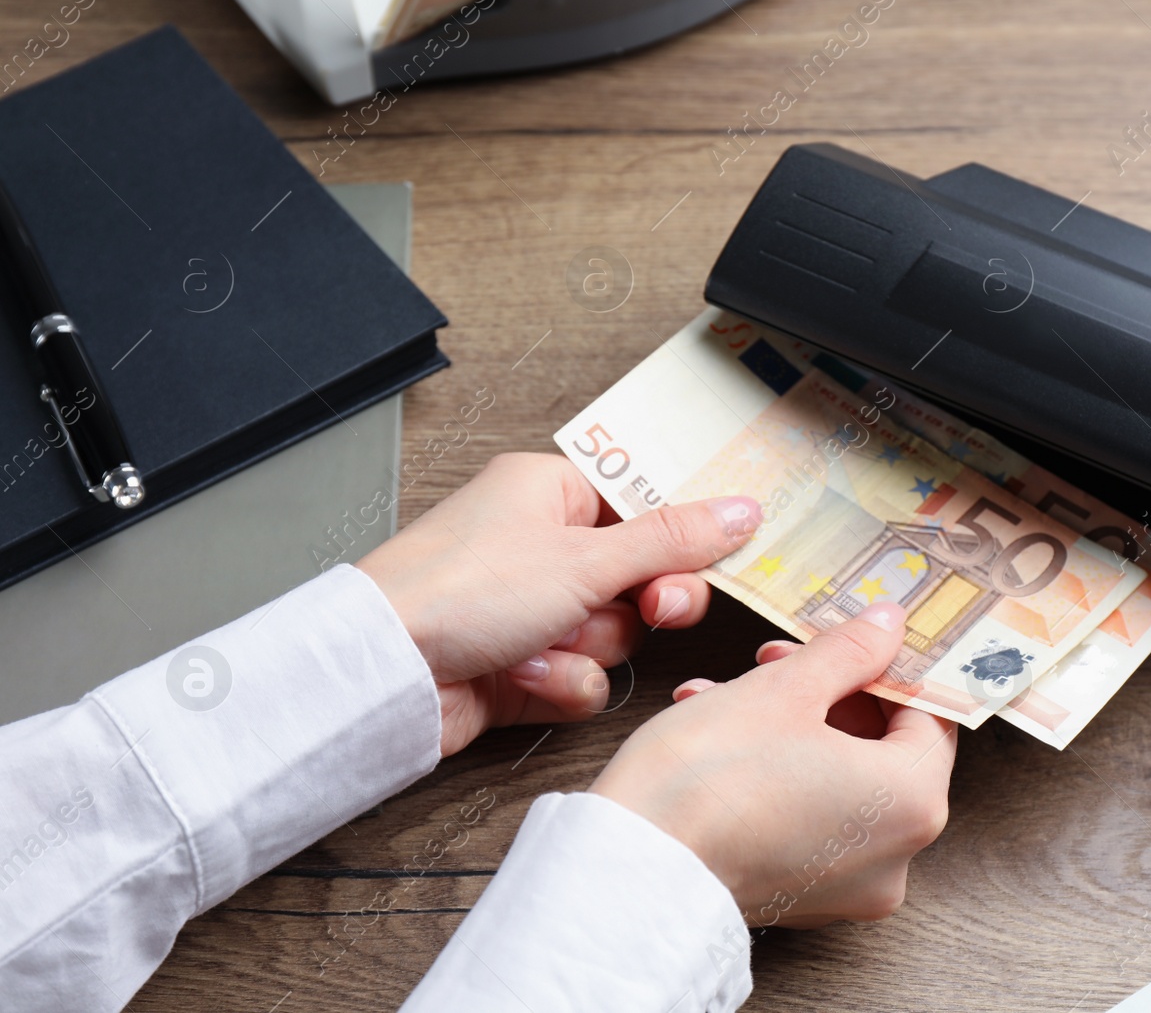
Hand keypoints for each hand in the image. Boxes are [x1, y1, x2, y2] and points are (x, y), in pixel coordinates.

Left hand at [357, 453, 760, 755]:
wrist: (385, 672)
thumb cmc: (458, 588)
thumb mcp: (586, 557)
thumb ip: (674, 540)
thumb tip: (740, 510)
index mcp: (550, 494)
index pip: (642, 506)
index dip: (679, 537)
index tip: (711, 555)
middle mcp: (540, 546)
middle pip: (640, 574)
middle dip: (645, 601)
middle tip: (650, 606)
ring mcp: (530, 609)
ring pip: (614, 633)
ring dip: (590, 646)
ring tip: (545, 640)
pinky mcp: (521, 666)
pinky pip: (581, 676)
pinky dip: (561, 681)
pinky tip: (523, 673)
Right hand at [590, 602, 957, 927]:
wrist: (633, 867)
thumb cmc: (710, 777)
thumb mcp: (785, 688)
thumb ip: (849, 652)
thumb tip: (888, 626)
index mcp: (913, 802)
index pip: (930, 718)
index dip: (889, 667)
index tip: (858, 639)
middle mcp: (896, 856)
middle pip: (883, 748)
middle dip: (829, 692)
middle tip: (781, 657)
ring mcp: (849, 885)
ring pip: (838, 779)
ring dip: (792, 726)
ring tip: (730, 689)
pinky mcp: (802, 895)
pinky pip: (810, 818)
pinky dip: (779, 774)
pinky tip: (721, 735)